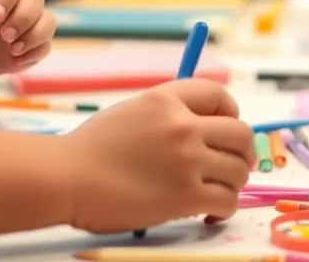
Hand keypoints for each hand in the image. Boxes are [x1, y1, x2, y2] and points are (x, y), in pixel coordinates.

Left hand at [0, 0, 54, 74]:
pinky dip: (34, 53)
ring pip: (48, 19)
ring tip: (13, 50)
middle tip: (5, 37)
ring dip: (34, 35)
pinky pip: (46, 44)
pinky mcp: (36, 41)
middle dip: (23, 17)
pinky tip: (15, 62)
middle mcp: (16, 0)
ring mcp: (30, 21)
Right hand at [63, 79, 255, 233]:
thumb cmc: (88, 149)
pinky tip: (210, 212)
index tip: (227, 128)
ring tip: (218, 191)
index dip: (230, 112)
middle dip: (242, 152)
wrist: (66, 177)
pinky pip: (228, 201)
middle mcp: (182, 125)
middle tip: (235, 165)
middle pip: (240, 134)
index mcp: (167, 99)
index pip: (219, 95)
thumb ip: (165, 114)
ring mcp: (187, 160)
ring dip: (233, 183)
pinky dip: (224, 209)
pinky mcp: (185, 195)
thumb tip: (199, 127)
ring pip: (238, 170)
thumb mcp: (131, 112)